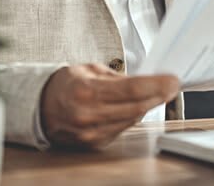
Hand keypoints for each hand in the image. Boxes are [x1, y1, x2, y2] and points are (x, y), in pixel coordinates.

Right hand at [40, 63, 178, 148]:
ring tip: (154, 93)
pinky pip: (123, 128)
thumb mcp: (90, 70)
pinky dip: (132, 116)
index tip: (172, 80)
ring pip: (133, 119)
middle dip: (158, 95)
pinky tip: (134, 106)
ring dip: (147, 105)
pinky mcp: (95, 143)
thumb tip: (146, 81)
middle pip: (137, 107)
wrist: (41, 107)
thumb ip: (118, 77)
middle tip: (171, 85)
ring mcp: (92, 133)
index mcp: (87, 91)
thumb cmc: (66, 85)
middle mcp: (89, 115)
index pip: (132, 89)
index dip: (156, 85)